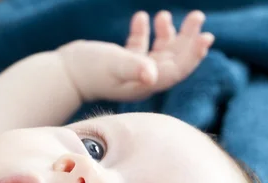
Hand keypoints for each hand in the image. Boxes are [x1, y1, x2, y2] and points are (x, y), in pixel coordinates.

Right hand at [57, 10, 213, 101]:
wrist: (63, 75)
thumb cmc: (88, 70)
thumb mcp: (112, 65)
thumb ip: (132, 67)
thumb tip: (152, 74)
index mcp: (145, 84)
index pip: (177, 71)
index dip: (193, 55)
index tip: (204, 37)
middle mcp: (142, 80)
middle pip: (173, 60)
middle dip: (187, 39)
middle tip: (197, 16)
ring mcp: (132, 71)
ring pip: (159, 52)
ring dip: (167, 34)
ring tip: (164, 15)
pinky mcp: (121, 62)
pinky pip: (139, 47)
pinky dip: (143, 32)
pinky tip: (140, 17)